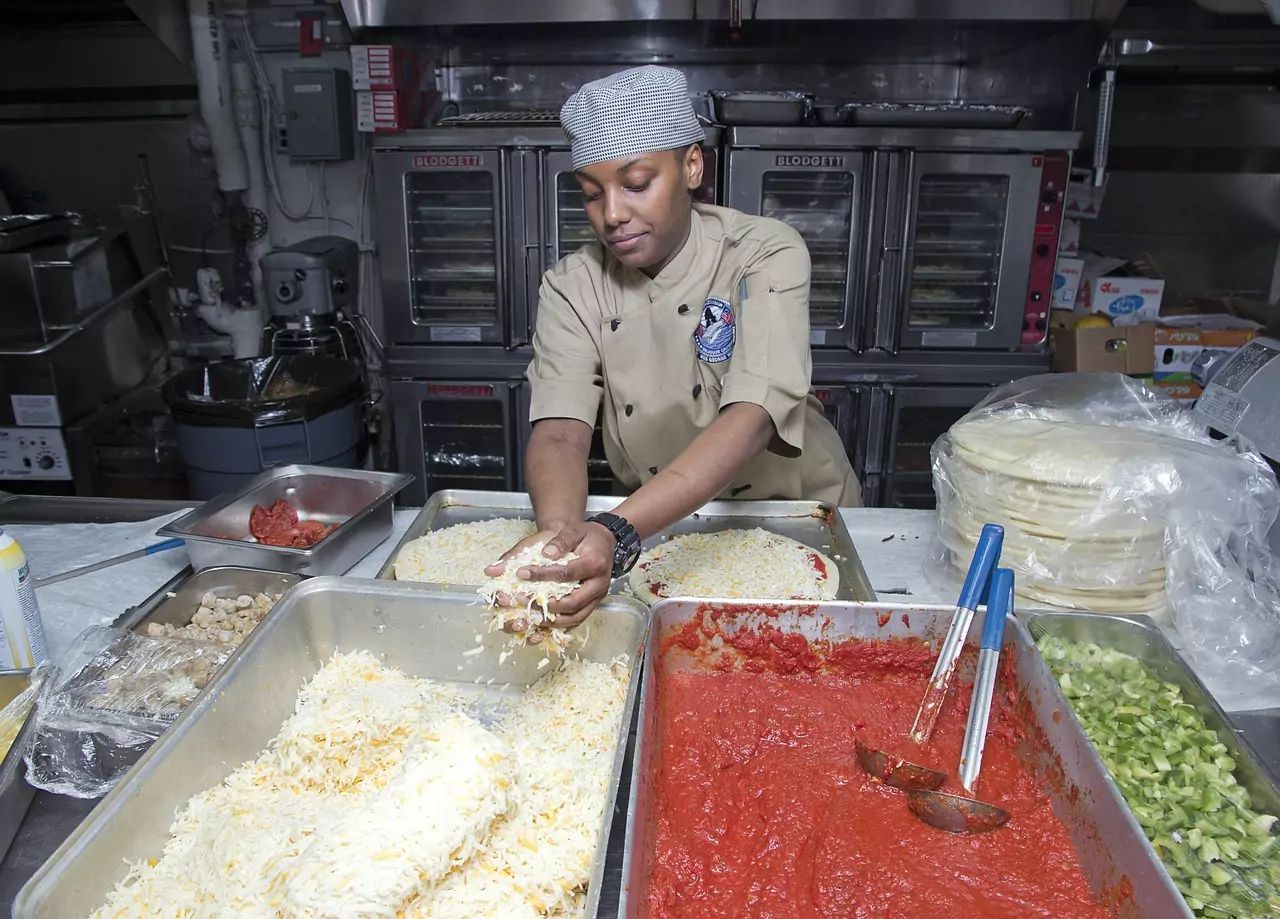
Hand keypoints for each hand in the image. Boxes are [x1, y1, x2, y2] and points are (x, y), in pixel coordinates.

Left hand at [484, 522, 616, 629]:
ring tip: (528, 614)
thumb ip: (560, 541)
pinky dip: (558, 625)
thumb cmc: (587, 536)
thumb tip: (545, 554)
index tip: (521, 573)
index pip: (567, 573)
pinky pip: (575, 621)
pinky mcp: (592, 606)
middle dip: (545, 604)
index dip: (543, 575)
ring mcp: (597, 598)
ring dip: (551, 620)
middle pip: (572, 602)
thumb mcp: (574, 531)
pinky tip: (541, 622)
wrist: (604, 542)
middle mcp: (599, 585)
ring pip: (574, 618)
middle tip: (522, 598)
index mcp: (595, 564)